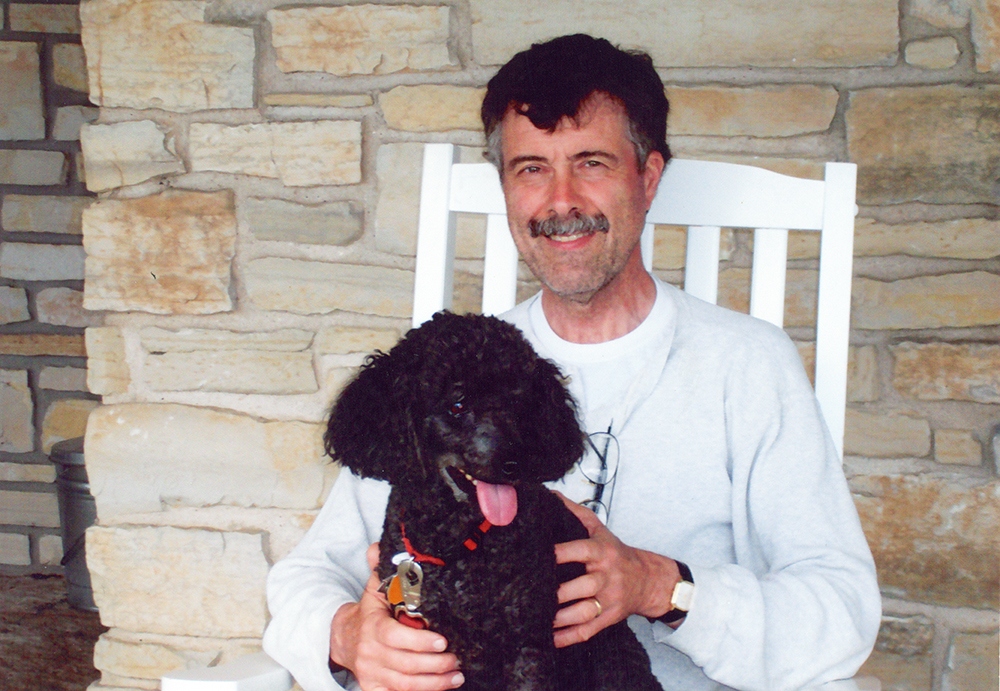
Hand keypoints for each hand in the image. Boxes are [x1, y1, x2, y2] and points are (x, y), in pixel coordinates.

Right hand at [329, 544, 464, 690]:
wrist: (343, 641)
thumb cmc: (369, 614)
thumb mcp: (373, 591)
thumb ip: (380, 570)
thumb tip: (379, 546)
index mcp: (373, 628)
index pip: (395, 638)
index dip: (420, 642)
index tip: (443, 640)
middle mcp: (370, 654)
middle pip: (407, 665)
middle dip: (436, 664)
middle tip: (458, 659)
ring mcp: (371, 674)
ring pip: (406, 685)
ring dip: (435, 683)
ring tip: (456, 676)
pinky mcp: (374, 689)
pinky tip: (442, 688)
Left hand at [551, 492, 680, 646]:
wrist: (648, 580)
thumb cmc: (616, 553)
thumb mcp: (599, 530)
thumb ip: (575, 513)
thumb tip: (550, 495)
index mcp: (602, 552)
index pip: (580, 551)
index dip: (561, 553)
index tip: (539, 555)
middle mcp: (606, 577)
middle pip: (583, 586)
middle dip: (558, 592)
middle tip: (531, 593)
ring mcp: (609, 600)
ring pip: (584, 612)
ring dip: (560, 618)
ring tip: (537, 618)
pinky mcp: (608, 619)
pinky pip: (587, 631)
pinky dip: (567, 637)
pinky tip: (550, 638)